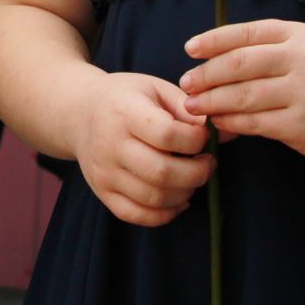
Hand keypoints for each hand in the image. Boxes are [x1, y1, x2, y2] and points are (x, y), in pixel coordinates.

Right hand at [73, 72, 214, 226]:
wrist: (78, 113)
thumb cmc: (126, 97)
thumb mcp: (155, 89)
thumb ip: (189, 110)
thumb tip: (225, 133)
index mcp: (124, 111)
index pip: (166, 134)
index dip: (194, 140)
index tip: (203, 137)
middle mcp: (110, 144)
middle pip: (162, 172)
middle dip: (197, 173)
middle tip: (207, 163)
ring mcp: (103, 172)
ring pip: (153, 198)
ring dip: (185, 193)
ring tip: (192, 178)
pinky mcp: (102, 192)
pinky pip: (137, 215)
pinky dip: (165, 215)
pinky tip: (178, 199)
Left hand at [180, 19, 304, 173]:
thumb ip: (272, 50)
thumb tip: (214, 56)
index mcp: (303, 36)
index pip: (248, 32)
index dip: (214, 40)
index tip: (189, 49)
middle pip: (240, 63)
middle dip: (206, 74)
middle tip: (186, 84)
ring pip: (244, 95)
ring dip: (212, 101)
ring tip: (193, 106)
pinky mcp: (304, 125)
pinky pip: (256, 122)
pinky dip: (232, 123)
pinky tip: (219, 123)